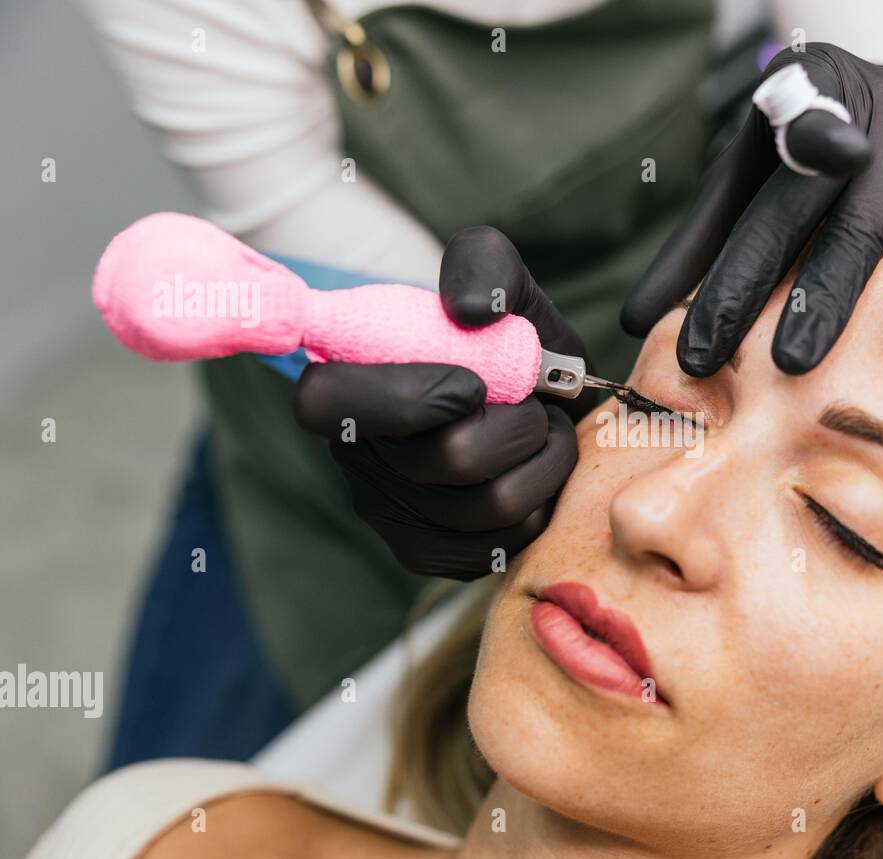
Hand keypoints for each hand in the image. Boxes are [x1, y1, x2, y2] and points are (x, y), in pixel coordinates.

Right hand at [295, 226, 589, 579]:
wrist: (535, 396)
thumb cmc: (504, 336)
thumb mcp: (498, 278)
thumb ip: (484, 266)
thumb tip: (468, 310)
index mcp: (345, 381)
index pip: (324, 403)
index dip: (411, 397)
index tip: (474, 383)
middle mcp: (356, 455)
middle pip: (447, 459)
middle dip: (516, 424)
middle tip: (531, 403)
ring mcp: (390, 513)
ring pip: (488, 506)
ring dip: (542, 461)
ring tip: (541, 433)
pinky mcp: (430, 552)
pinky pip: (503, 544)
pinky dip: (541, 502)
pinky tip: (532, 472)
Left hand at [621, 43, 882, 373]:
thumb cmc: (800, 168)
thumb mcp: (746, 182)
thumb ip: (697, 244)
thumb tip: (636, 323)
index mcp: (801, 92)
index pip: (787, 124)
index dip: (801, 136)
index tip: (811, 147)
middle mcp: (869, 108)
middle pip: (804, 203)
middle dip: (753, 280)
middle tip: (713, 354)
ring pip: (869, 230)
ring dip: (829, 302)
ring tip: (792, 365)